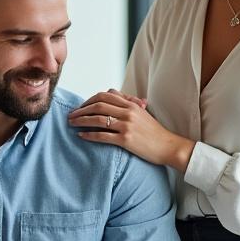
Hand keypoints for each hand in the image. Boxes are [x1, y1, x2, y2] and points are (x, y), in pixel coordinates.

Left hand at [68, 89, 193, 171]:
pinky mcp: (126, 140)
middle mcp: (128, 112)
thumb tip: (111, 94)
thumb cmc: (154, 132)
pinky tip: (81, 136)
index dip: (89, 100)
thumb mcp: (142, 113)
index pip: (105, 95)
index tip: (81, 107)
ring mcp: (127, 126)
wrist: (168, 146)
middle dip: (81, 110)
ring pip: (97, 119)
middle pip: (98, 105)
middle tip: (71, 115)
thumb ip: (127, 103)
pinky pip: (102, 135)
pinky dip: (89, 135)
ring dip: (81, 121)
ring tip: (71, 124)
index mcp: (131, 104)